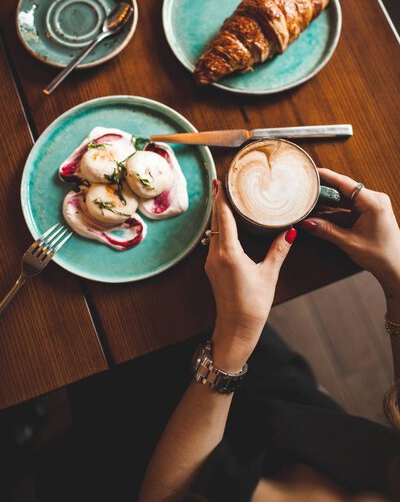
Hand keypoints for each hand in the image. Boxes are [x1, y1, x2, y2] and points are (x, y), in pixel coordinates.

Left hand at [204, 180, 295, 371]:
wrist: (236, 327)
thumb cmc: (253, 304)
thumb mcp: (269, 274)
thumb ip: (279, 250)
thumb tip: (291, 231)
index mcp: (229, 253)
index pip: (224, 218)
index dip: (222, 198)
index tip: (221, 181)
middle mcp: (215, 255)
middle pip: (215, 221)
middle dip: (218, 201)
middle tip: (221, 181)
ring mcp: (211, 261)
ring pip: (212, 230)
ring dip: (218, 213)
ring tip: (224, 197)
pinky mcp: (212, 267)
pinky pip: (213, 240)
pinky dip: (219, 227)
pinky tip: (225, 222)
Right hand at [300, 168, 399, 294]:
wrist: (396, 267)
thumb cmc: (380, 256)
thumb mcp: (349, 242)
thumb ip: (326, 231)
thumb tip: (306, 222)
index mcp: (373, 202)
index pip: (345, 183)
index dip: (326, 176)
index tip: (311, 172)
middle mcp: (374, 199)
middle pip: (343, 189)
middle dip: (323, 191)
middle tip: (304, 190)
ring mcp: (372, 205)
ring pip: (344, 199)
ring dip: (327, 203)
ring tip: (309, 203)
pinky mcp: (368, 212)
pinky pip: (348, 208)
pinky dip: (334, 211)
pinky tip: (320, 214)